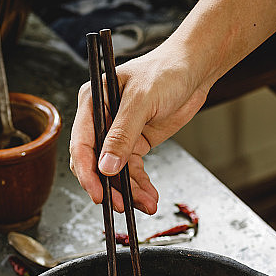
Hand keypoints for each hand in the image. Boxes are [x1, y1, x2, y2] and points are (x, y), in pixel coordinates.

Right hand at [69, 48, 210, 213]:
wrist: (194, 69)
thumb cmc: (166, 71)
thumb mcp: (142, 101)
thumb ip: (122, 134)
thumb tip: (106, 167)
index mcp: (93, 102)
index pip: (81, 144)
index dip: (87, 172)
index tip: (97, 194)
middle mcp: (101, 120)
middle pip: (95, 163)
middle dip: (108, 186)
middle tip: (122, 205)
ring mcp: (119, 134)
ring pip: (116, 172)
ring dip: (129, 191)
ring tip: (146, 204)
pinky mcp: (136, 143)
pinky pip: (133, 171)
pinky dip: (141, 186)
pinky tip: (150, 197)